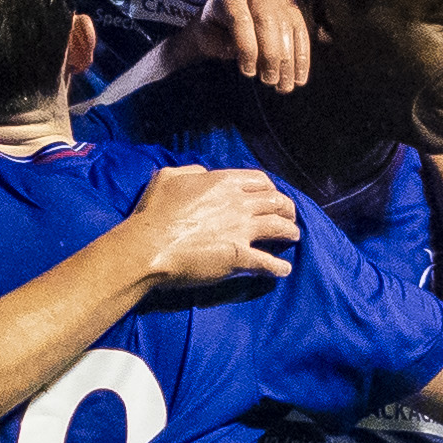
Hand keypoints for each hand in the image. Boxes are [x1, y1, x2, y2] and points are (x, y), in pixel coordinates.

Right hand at [119, 163, 299, 286]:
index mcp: (222, 182)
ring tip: (294, 236)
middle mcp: (238, 203)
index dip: (269, 188)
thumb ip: (192, 171)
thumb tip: (205, 174)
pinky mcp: (238, 257)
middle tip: (288, 216)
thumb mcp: (168, 177)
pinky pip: (267, 262)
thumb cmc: (153, 213)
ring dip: (290, 231)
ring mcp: (241, 230)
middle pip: (275, 201)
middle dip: (286, 207)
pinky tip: (284, 271)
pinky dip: (278, 267)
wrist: (148, 246)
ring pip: (278, 227)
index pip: (259, 180)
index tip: (270, 195)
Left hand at [191, 0, 309, 91]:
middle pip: (268, 19)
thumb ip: (223, 45)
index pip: (241, 19)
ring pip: (288, 26)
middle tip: (269, 81)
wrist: (224, 18)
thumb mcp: (208, 38)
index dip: (246, 47)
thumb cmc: (213, 31)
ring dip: (288, 60)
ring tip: (284, 86)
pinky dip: (301, 57)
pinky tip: (299, 78)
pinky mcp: (291, 9)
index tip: (248, 72)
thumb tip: (249, 56)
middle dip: (271, 54)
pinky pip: (301, 31)